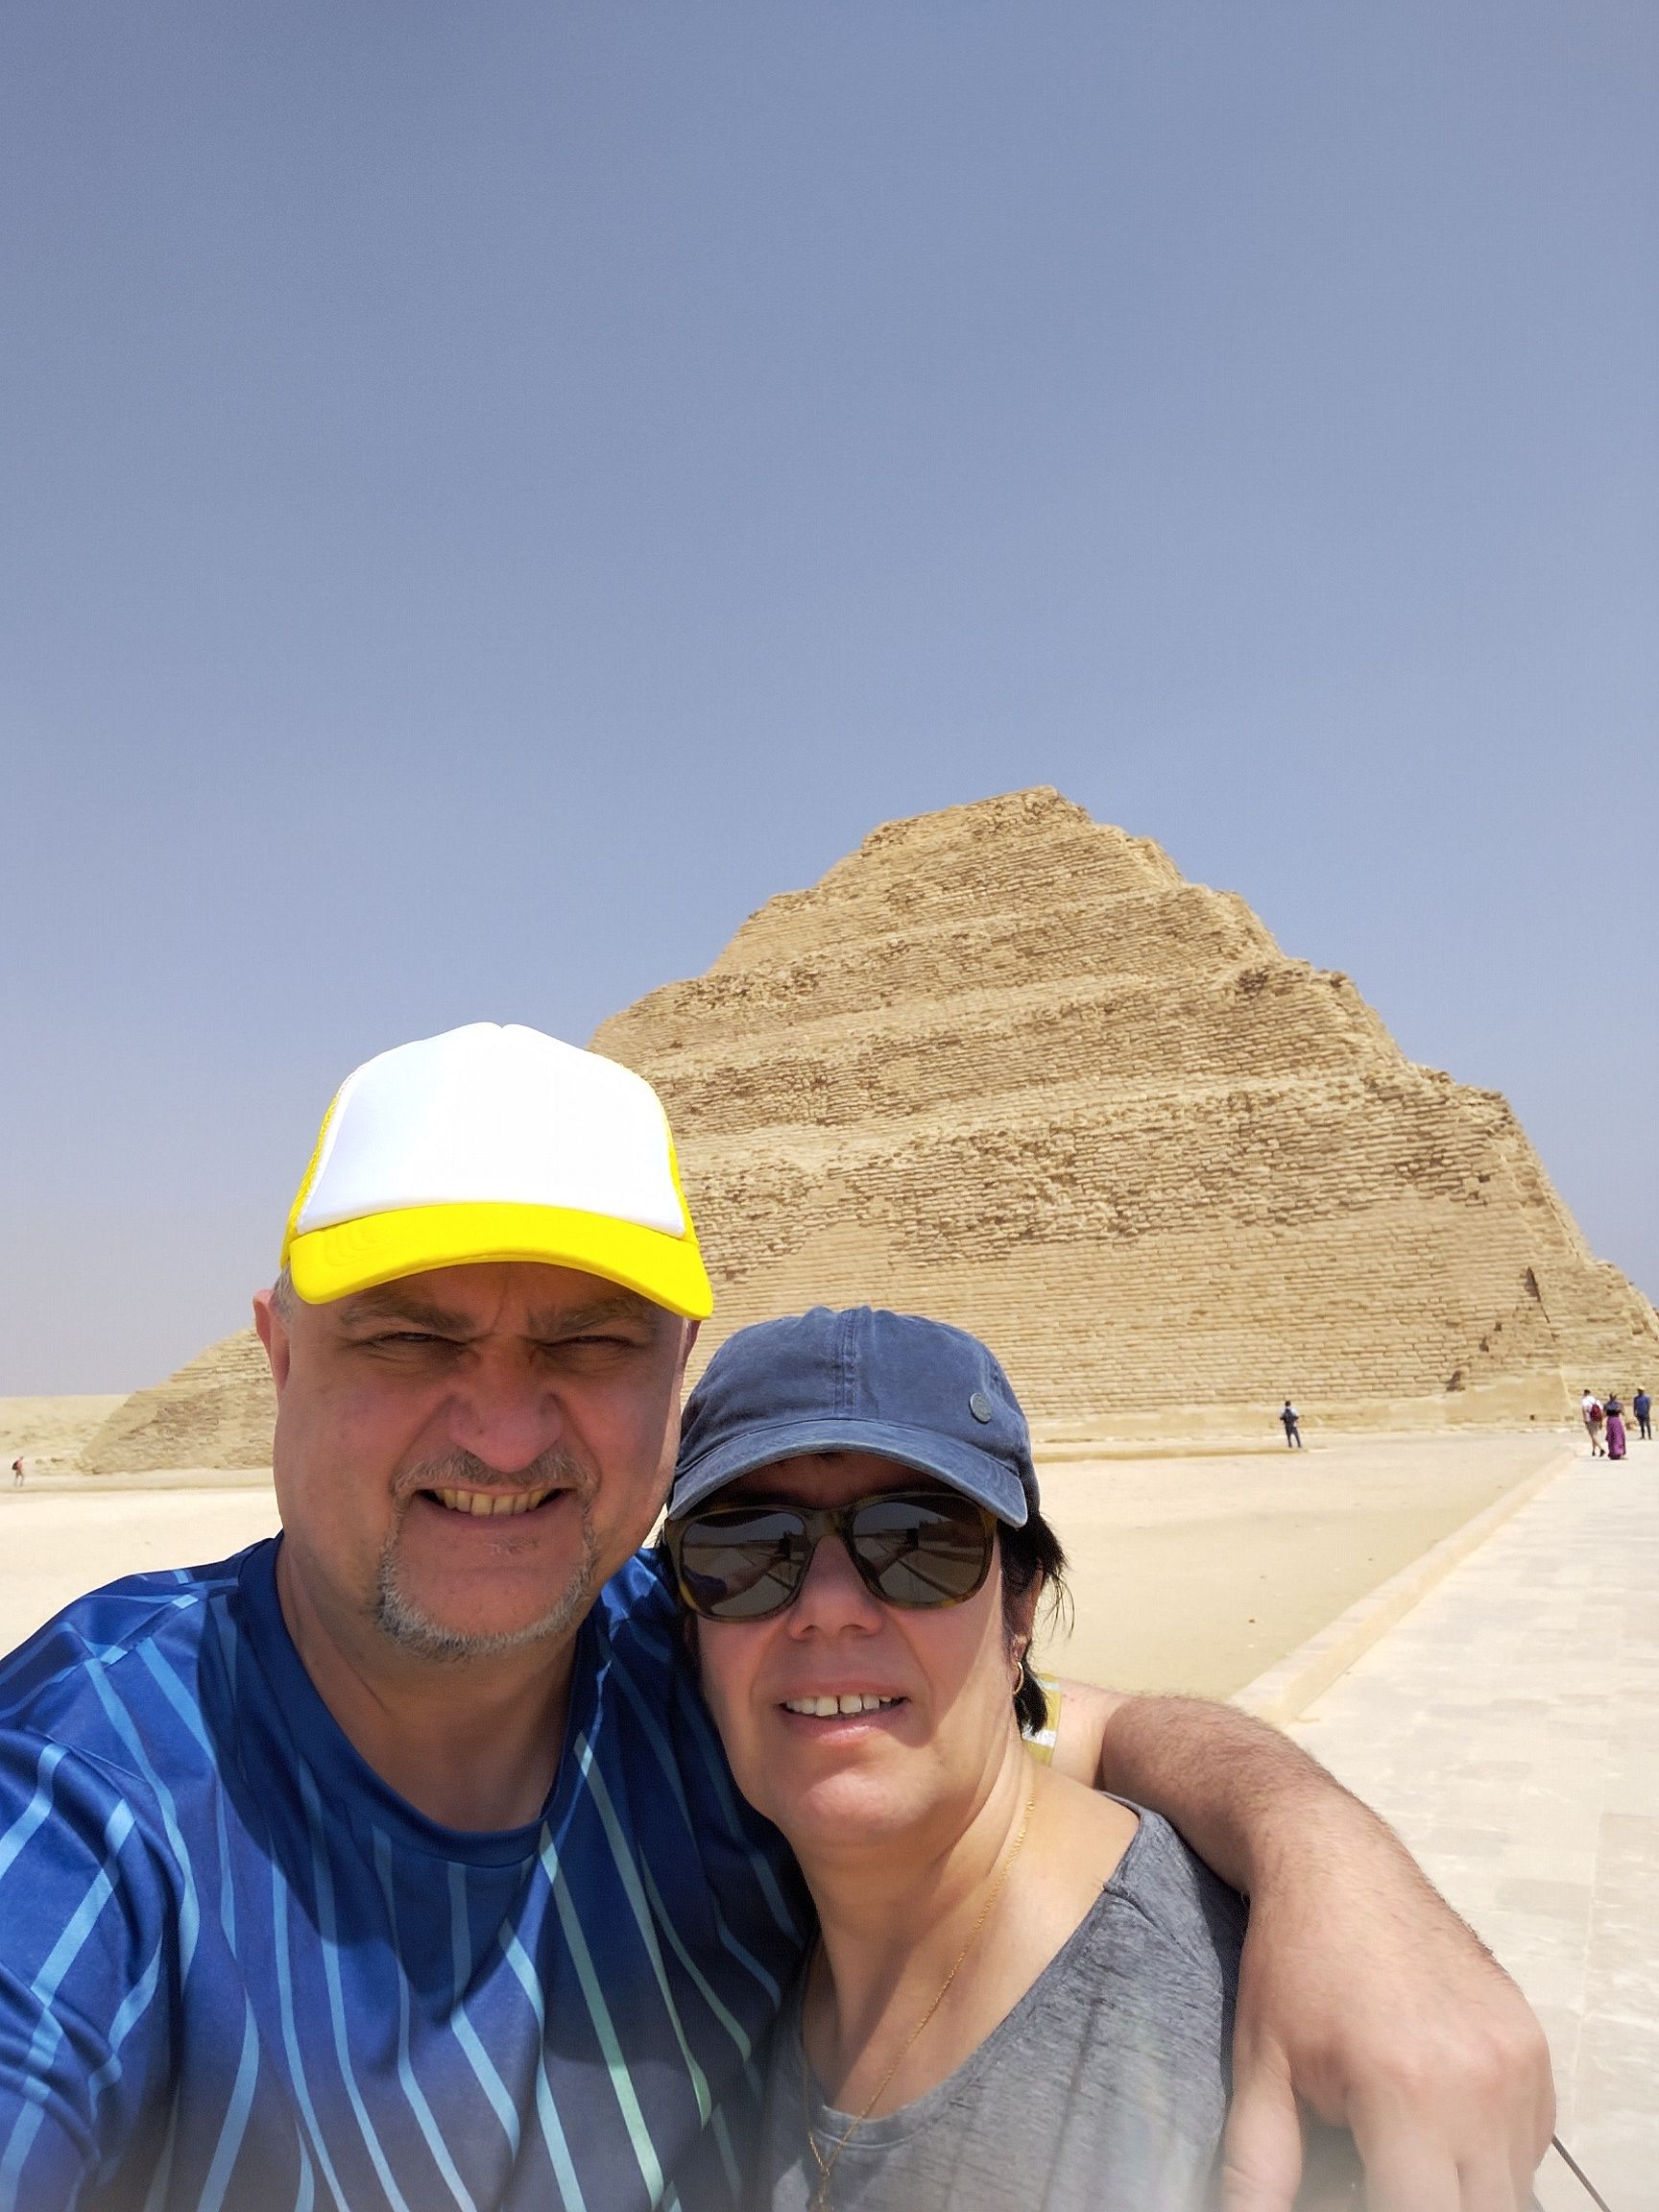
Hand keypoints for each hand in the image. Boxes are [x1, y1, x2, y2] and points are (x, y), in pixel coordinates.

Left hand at [1220, 1815, 1554, 2210]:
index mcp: (1408, 2090)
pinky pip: (1530, 2141)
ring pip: (1511, 2185)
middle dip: (1423, 2201)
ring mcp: (1516, 2061)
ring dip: (1461, 2185)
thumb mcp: (1260, 2069)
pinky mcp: (1533, 2044)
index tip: (1356, 2188)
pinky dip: (1490, 2153)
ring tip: (1397, 2145)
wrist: (1335, 1863)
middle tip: (1374, 2168)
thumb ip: (1259, 2169)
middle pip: (1478, 2211)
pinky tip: (1434, 2120)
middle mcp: (1478, 2080)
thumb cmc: (1293, 1957)